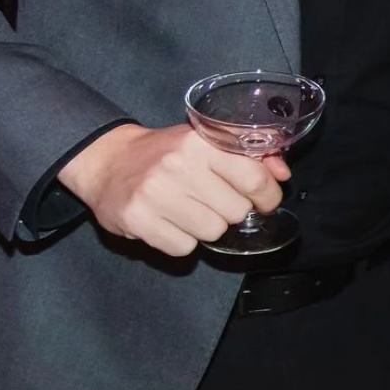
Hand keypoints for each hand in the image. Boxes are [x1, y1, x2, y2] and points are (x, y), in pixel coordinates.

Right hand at [58, 124, 288, 257]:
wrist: (108, 160)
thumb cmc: (167, 152)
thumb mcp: (208, 141)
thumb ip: (251, 155)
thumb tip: (282, 175)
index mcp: (201, 142)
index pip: (254, 179)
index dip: (267, 196)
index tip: (264, 200)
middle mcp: (178, 165)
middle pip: (236, 211)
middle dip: (232, 210)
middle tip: (214, 201)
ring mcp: (155, 194)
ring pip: (213, 232)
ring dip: (207, 226)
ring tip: (190, 209)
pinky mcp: (137, 220)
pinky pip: (184, 248)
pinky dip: (182, 241)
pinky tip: (171, 222)